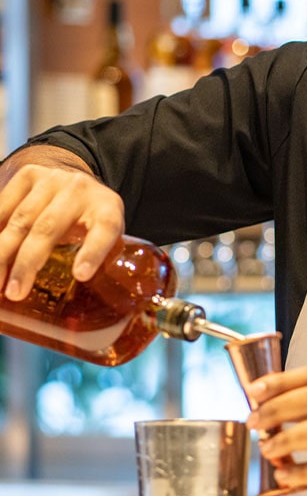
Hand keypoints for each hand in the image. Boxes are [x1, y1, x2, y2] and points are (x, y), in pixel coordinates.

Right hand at [0, 159, 124, 299]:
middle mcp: (81, 190)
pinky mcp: (29, 175)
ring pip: (21, 219)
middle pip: (49, 228)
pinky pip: (3, 205)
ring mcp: (53, 180)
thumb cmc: (92, 221)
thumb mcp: (105, 237)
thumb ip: (100, 263)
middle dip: (27, 263)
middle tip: (15, 293)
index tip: (80, 276)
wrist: (76, 180)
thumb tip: (85, 319)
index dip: (93, 252)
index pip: (105, 229)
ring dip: (2, 253)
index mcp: (108, 209)